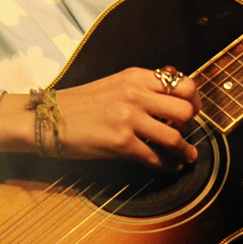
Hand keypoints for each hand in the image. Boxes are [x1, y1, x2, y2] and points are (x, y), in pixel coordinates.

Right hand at [0, 68, 199, 167]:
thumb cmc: (81, 104)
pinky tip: (170, 166)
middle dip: (191, 126)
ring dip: (185, 150)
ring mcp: (128, 118)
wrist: (48, 119)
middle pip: (185, 110)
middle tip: (185, 134)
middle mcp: (136, 94)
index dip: (194, 101)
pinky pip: (155, 157)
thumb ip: (143, 87)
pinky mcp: (120, 143)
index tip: (191, 112)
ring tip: (186, 156)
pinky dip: (168, 165)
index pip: (183, 84)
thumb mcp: (115, 84)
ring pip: (175, 136)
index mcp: (136, 77)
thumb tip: (173, 93)